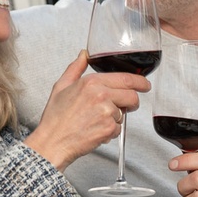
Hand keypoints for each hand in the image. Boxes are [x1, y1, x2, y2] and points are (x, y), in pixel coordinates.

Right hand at [25, 50, 149, 170]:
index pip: (126, 78)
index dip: (140, 82)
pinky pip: (118, 129)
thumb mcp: (61, 86)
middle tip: (124, 107)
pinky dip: (110, 132)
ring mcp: (106, 112)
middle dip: (131, 102)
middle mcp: (100, 95)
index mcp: (91, 83)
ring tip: (96, 121)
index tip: (145, 85)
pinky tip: (95, 130)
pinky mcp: (108, 129)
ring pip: (124, 114)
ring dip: (115, 118)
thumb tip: (84, 55)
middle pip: (132, 96)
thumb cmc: (55, 119)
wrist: (52, 142)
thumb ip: (75, 68)